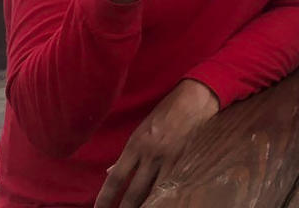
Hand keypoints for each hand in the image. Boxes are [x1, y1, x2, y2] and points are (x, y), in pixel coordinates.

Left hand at [95, 79, 219, 207]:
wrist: (193, 101)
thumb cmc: (165, 113)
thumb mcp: (141, 130)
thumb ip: (128, 153)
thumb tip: (111, 172)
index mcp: (135, 145)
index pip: (116, 178)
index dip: (105, 197)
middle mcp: (150, 155)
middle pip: (134, 191)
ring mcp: (169, 160)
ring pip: (154, 192)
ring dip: (146, 206)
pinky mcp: (186, 162)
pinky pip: (173, 186)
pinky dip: (165, 197)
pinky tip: (161, 204)